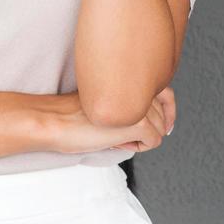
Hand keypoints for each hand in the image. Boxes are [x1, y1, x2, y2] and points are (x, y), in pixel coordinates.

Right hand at [50, 86, 175, 155]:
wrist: (56, 120)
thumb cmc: (75, 113)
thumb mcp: (108, 100)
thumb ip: (130, 99)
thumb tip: (155, 119)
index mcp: (131, 77)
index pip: (166, 94)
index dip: (160, 112)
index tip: (155, 123)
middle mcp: (140, 87)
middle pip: (163, 115)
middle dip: (146, 128)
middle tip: (120, 132)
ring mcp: (141, 104)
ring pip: (160, 130)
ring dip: (141, 138)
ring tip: (116, 136)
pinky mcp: (139, 123)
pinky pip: (154, 141)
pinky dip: (139, 147)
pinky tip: (118, 142)